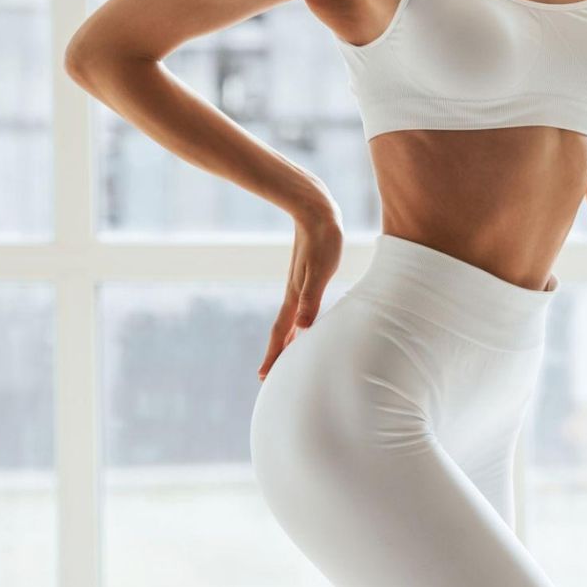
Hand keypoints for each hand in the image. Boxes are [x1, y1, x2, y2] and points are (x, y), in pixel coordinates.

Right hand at [257, 194, 343, 380]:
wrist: (316, 210)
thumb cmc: (323, 240)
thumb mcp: (320, 271)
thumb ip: (312, 298)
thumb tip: (302, 327)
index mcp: (295, 295)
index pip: (282, 332)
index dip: (274, 355)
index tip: (263, 376)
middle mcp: (294, 292)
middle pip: (281, 329)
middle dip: (275, 352)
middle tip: (266, 374)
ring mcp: (299, 283)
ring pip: (289, 318)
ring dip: (285, 337)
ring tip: (284, 351)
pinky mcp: (307, 274)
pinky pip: (298, 305)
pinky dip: (297, 320)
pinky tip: (302, 319)